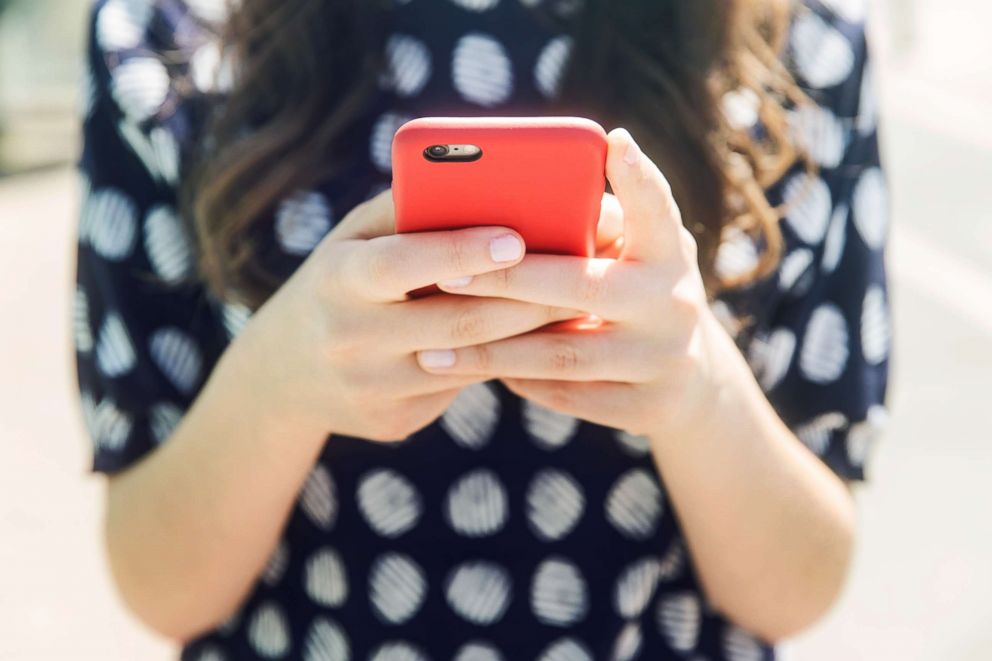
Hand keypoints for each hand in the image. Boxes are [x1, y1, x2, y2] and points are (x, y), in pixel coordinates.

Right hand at [232, 190, 581, 442]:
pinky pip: (458, 389)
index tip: (517, 238)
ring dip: (525, 335)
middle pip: (455, 322)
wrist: (284, 374)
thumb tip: (490, 181)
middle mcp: (348, 338)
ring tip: (574, 307)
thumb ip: (410, 211)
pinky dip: (499, 363)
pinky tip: (533, 345)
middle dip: (525, 300)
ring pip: (468, 362)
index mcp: (338, 280)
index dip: (459, 251)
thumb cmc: (341, 282)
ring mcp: (369, 389)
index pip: (401, 264)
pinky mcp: (391, 423)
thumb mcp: (356, 240)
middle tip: (581, 276)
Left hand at [417, 128, 727, 439]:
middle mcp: (675, 303)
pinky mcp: (649, 408)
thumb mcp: (634, 255)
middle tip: (446, 275)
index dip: (638, 176)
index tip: (612, 140)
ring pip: (562, 355)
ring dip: (493, 350)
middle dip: (507, 281)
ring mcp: (665, 360)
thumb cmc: (635, 293)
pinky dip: (518, 381)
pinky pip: (566, 396)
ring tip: (432, 348)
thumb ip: (593, 227)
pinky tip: (474, 371)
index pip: (657, 208)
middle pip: (580, 288)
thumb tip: (502, 201)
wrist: (690, 381)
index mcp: (670, 252)